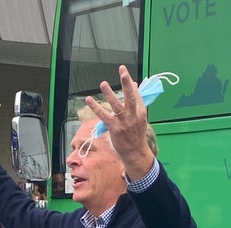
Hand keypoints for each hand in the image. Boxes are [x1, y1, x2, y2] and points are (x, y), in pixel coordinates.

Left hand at [84, 65, 154, 179]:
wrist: (135, 152)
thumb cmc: (136, 134)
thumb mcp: (139, 118)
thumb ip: (136, 102)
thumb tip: (134, 85)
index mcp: (141, 112)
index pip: (136, 95)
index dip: (130, 83)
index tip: (124, 72)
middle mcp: (133, 116)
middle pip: (130, 97)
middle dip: (126, 84)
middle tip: (123, 71)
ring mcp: (124, 122)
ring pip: (117, 106)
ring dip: (110, 94)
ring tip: (104, 83)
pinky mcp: (114, 129)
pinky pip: (104, 116)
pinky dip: (96, 107)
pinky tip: (89, 100)